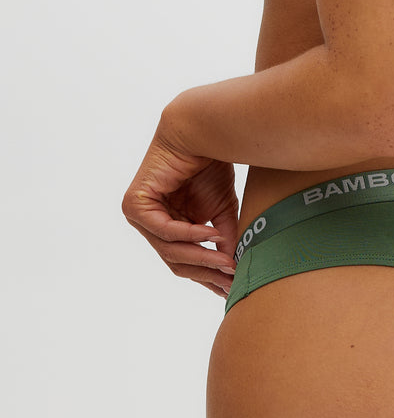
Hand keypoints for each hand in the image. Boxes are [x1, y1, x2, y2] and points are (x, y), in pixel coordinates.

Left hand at [123, 101, 238, 298]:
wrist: (200, 129)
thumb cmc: (210, 163)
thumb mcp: (221, 209)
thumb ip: (223, 237)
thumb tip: (233, 269)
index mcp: (167, 224)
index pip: (184, 260)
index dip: (207, 275)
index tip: (231, 288)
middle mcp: (150, 222)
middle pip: (176, 261)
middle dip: (205, 272)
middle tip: (231, 282)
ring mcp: (139, 215)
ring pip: (169, 250)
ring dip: (200, 257)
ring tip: (227, 261)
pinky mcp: (135, 204)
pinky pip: (162, 229)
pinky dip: (188, 234)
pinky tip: (211, 234)